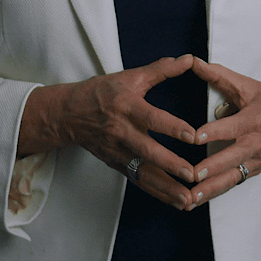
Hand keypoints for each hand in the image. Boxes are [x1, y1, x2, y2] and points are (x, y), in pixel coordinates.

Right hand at [17, 55, 201, 209]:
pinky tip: (177, 201)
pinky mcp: (117, 164)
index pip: (152, 118)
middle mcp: (121, 132)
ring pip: (144, 173)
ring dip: (167, 187)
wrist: (67, 115)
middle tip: (193, 174)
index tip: (193, 136)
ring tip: (189, 198)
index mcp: (126, 107)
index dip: (172, 127)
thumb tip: (188, 59)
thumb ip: (161, 70)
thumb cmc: (101, 93)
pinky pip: (139, 181)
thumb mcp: (129, 77)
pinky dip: (158, 193)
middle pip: (148, 151)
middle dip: (171, 165)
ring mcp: (117, 151)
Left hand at [183, 58, 260, 206]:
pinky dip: (213, 194)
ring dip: (209, 190)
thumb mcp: (248, 86)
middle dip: (211, 168)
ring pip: (231, 178)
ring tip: (188, 199)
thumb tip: (192, 61)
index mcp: (253, 119)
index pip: (232, 127)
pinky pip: (232, 184)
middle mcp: (254, 143)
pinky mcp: (253, 171)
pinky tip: (194, 202)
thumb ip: (218, 75)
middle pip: (231, 158)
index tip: (195, 137)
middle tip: (191, 175)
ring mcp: (254, 160)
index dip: (214, 132)